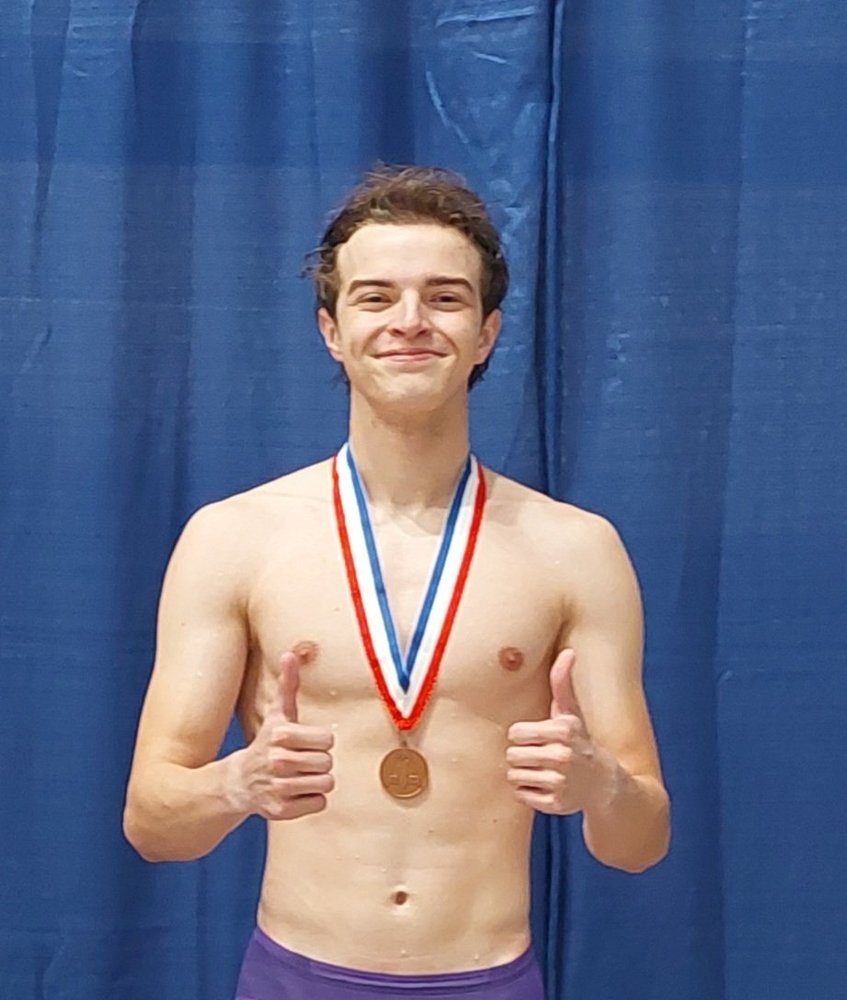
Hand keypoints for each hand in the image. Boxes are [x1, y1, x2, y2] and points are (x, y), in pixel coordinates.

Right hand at [230, 651, 334, 820]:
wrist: (239, 782)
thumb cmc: (267, 744)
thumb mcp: (277, 714)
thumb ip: (288, 685)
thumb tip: (291, 653)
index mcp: (282, 735)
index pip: (328, 740)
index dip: (320, 742)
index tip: (304, 743)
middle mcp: (279, 761)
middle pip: (328, 763)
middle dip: (318, 762)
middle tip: (301, 761)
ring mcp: (279, 787)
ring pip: (326, 784)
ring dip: (316, 781)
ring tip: (299, 777)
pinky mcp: (281, 811)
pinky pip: (319, 804)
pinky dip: (311, 801)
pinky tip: (295, 793)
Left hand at [506, 649, 615, 815]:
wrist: (607, 786)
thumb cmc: (580, 743)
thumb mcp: (572, 713)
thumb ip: (562, 683)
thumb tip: (568, 652)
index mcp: (563, 730)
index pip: (515, 733)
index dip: (523, 737)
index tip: (538, 739)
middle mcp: (562, 755)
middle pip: (512, 755)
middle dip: (522, 757)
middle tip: (541, 758)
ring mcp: (560, 782)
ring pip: (514, 776)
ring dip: (524, 775)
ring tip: (543, 772)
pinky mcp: (556, 804)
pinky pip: (522, 796)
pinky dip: (530, 793)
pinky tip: (547, 788)